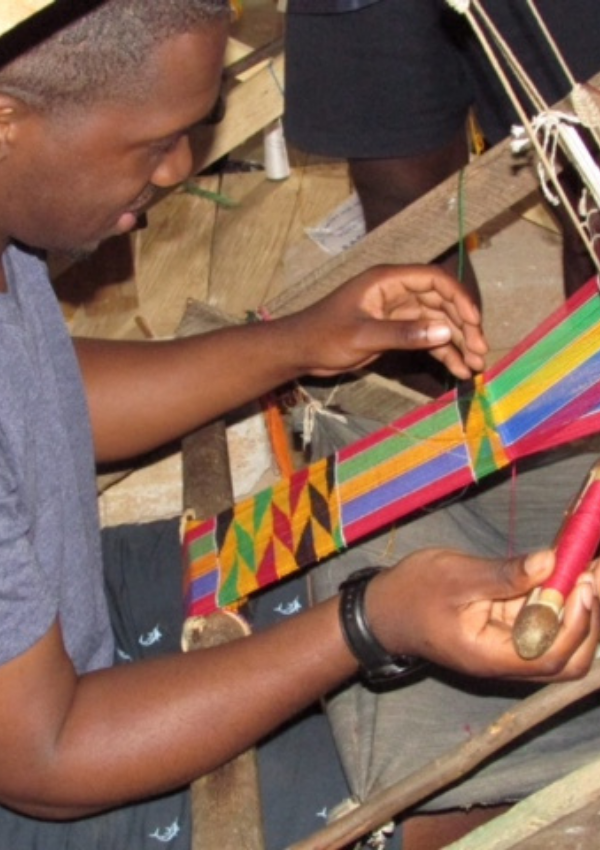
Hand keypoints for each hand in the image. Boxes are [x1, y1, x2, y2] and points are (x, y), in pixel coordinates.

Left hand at [287, 264, 487, 379]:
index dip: (459, 298)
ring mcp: (398, 312)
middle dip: (464, 327)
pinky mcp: (396, 331)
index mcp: (387, 280)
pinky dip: (442, 353)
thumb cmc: (323, 336)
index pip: (434, 280)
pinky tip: (458, 369)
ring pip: (438, 324)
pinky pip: (426, 339)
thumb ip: (402, 334)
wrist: (300, 351)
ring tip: (475, 367)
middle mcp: (397, 292)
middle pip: (442, 303)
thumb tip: (445, 332)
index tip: (474, 323)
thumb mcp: (362, 336)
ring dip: (457, 344)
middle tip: (480, 352)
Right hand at [366, 548, 599, 681]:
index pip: (549, 654)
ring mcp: (509, 653)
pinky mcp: (508, 637)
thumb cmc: (413, 593)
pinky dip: (563, 606)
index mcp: (489, 656)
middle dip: (589, 620)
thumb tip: (550, 562)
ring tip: (586, 569)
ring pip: (562, 647)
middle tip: (593, 573)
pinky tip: (566, 574)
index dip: (576, 621)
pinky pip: (545, 630)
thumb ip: (502, 574)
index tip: (584, 580)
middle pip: (567, 661)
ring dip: (580, 613)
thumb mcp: (454, 576)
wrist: (385, 611)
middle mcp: (506, 663)